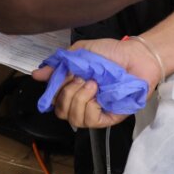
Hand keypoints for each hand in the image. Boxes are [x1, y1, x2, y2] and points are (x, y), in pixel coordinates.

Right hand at [31, 38, 161, 128]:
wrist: (136, 55)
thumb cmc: (112, 52)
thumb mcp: (80, 52)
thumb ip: (59, 64)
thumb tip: (37, 74)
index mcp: (74, 87)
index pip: (53, 99)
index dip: (51, 92)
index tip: (57, 78)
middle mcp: (83, 100)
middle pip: (60, 111)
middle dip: (65, 94)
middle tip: (79, 78)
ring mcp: (95, 110)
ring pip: (73, 118)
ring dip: (78, 99)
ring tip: (91, 84)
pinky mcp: (109, 117)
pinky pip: (90, 121)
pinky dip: (89, 106)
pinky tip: (96, 92)